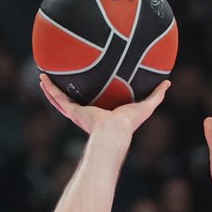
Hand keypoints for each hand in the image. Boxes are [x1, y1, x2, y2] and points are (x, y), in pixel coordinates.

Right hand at [39, 73, 168, 137]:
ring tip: (42, 78)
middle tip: (58, 82)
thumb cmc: (129, 124)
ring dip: (51, 90)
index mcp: (101, 114)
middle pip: (73, 102)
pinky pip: (59, 98)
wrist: (114, 134)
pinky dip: (49, 89)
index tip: (85, 87)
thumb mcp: (145, 106)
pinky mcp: (74, 111)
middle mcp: (87, 114)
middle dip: (66, 93)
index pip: (93, 104)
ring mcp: (78, 113)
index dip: (89, 96)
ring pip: (61, 99)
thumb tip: (168, 82)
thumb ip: (156, 95)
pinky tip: (42, 78)